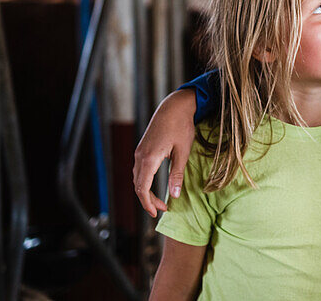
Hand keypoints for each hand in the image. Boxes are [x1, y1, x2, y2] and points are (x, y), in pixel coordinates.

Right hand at [134, 90, 197, 217]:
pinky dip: (144, 181)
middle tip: (162, 209)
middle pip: (138, 185)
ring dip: (146, 191)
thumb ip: (177, 174)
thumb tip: (174, 195)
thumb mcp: (182, 152)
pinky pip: (139, 169)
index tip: (158, 213)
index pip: (142, 189)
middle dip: (148, 200)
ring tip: (159, 200)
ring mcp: (139, 151)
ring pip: (137, 178)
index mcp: (149, 159)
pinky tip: (154, 184)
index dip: (148, 204)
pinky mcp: (142, 148)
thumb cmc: (181, 127)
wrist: (174, 106)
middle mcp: (140, 156)